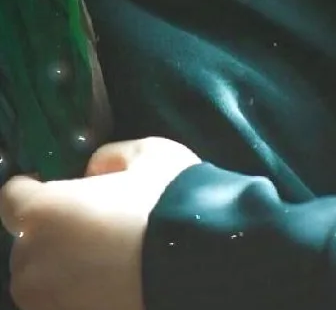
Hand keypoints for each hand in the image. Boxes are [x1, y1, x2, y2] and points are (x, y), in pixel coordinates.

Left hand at [0, 137, 199, 309]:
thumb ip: (108, 157)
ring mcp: (52, 303)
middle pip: (27, 244)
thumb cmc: (168, 202)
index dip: (33, 190)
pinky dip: (80, 294)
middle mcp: (34, 263)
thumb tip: (94, 173)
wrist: (203, 264)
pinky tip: (114, 281)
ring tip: (106, 259)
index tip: (58, 188)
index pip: (11, 198)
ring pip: (43, 282)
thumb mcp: (146, 154)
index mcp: (43, 211)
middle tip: (93, 225)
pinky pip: (65, 304)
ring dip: (63, 268)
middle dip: (52, 233)